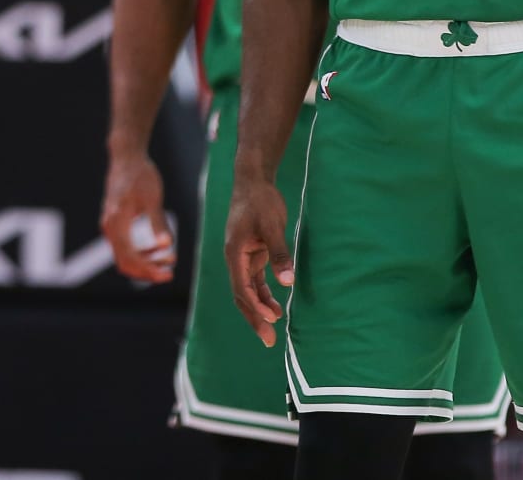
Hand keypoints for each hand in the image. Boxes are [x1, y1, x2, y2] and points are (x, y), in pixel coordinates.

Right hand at [100, 152, 174, 282]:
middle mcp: (109, 227)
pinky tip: (158, 249)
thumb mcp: (153, 199)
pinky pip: (124, 247)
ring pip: (124, 256)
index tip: (169, 273)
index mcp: (116, 222)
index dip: (149, 269)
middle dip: (148, 271)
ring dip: (146, 262)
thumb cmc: (141, 175)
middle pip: (125, 262)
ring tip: (170, 259)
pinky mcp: (114, 223)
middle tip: (170, 272)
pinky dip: (141, 253)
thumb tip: (167, 246)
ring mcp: (109, 226)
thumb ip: (158, 223)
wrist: (127, 157)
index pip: (131, 257)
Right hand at [223, 174, 292, 348]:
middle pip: (241, 295)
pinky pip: (255, 281)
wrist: (253, 182)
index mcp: (234, 253)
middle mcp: (235, 259)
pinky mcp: (252, 254)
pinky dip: (263, 294)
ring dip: (260, 308)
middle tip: (268, 341)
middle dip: (254, 317)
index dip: (255, 307)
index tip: (270, 321)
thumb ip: (280, 254)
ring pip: (248, 290)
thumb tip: (287, 282)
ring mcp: (242, 258)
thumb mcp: (272, 226)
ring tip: (275, 326)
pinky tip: (276, 306)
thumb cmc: (261, 201)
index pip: (242, 288)